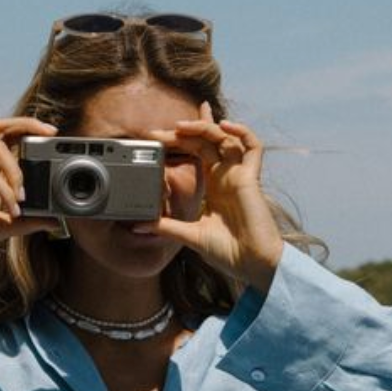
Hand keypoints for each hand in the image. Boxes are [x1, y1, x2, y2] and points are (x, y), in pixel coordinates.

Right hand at [0, 116, 58, 289]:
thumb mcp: (1, 226)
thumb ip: (26, 221)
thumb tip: (54, 221)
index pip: (5, 136)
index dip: (27, 129)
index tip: (50, 136)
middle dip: (27, 124)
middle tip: (48, 134)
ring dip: (16, 171)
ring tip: (23, 198)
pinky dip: (5, 191)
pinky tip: (11, 210)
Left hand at [153, 106, 282, 293]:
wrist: (250, 264)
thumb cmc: (227, 252)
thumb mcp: (189, 235)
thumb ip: (166, 226)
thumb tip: (138, 226)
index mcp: (213, 185)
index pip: (197, 152)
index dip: (182, 139)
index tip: (158, 135)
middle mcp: (226, 176)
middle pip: (207, 141)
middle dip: (186, 131)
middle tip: (162, 130)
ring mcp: (239, 175)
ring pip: (226, 138)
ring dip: (206, 127)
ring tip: (183, 126)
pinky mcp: (251, 178)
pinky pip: (253, 147)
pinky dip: (242, 132)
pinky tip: (224, 125)